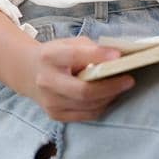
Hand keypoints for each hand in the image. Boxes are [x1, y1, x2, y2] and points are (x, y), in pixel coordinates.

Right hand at [22, 38, 136, 121]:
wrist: (29, 73)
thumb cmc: (55, 55)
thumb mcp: (68, 43)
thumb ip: (89, 49)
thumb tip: (116, 58)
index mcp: (49, 57)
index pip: (75, 56)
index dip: (98, 56)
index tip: (118, 56)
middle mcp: (47, 81)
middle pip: (84, 91)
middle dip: (110, 87)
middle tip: (129, 80)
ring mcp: (50, 101)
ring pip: (89, 105)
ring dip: (109, 97)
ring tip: (121, 87)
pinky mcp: (56, 115)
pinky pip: (87, 114)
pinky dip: (101, 106)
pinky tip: (108, 96)